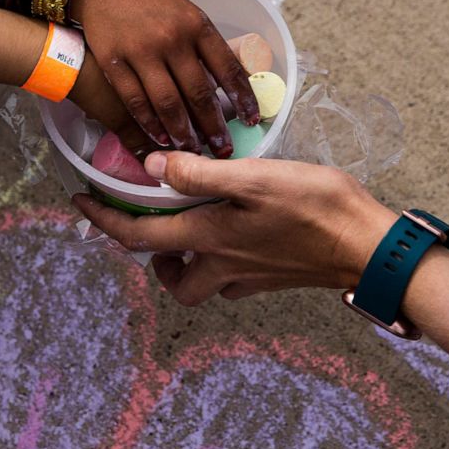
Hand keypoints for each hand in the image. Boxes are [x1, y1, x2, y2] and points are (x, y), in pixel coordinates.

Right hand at [68, 0, 258, 157]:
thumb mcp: (185, 11)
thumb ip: (202, 42)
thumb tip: (226, 80)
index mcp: (196, 24)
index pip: (228, 67)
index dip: (243, 98)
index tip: (252, 119)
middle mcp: (172, 38)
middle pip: (199, 92)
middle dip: (213, 126)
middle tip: (223, 150)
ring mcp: (142, 50)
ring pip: (168, 102)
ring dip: (182, 132)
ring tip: (192, 150)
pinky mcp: (114, 61)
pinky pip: (136, 100)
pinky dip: (150, 123)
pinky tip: (160, 138)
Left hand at [73, 151, 396, 305]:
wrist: (369, 247)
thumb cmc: (315, 208)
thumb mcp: (253, 178)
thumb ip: (199, 174)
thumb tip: (152, 167)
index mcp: (209, 238)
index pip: (138, 237)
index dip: (102, 221)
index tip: (80, 203)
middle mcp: (222, 266)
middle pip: (169, 278)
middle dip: (150, 257)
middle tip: (149, 225)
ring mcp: (249, 277)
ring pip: (200, 281)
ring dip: (184, 261)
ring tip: (189, 226)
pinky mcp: (272, 278)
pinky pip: (231, 278)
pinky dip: (219, 260)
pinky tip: (233, 232)